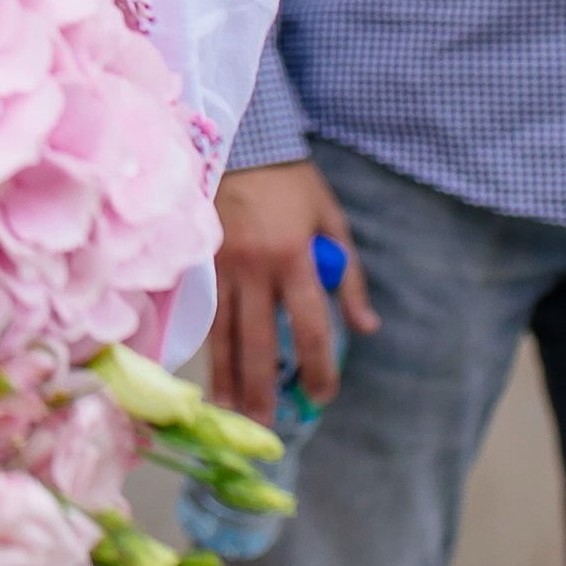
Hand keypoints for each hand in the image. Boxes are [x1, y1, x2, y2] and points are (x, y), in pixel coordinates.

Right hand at [207, 159, 375, 422]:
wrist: (240, 141)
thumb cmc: (292, 183)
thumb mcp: (332, 220)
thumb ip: (348, 276)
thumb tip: (365, 327)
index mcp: (295, 257)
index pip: (310, 327)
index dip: (318, 367)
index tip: (322, 394)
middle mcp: (255, 267)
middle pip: (259, 341)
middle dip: (263, 387)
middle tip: (267, 424)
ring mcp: (221, 266)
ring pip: (223, 333)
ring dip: (227, 376)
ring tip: (230, 410)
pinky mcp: (199, 262)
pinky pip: (205, 313)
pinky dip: (208, 345)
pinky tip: (210, 370)